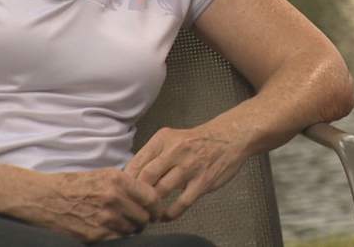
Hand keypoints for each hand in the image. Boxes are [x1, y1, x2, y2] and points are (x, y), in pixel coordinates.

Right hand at [13, 168, 157, 241]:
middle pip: (144, 217)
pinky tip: (110, 229)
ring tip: (122, 224)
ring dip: (131, 229)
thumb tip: (148, 196)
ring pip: (132, 230)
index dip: (156, 207)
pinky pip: (117, 239)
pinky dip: (117, 236)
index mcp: (118, 180)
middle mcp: (114, 199)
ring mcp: (105, 219)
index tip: (155, 211)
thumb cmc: (75, 185)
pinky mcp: (95, 235)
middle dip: (144, 220)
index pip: (151, 198)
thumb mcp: (104, 175)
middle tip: (139, 219)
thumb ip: (127, 185)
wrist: (46, 198)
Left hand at [125, 123, 247, 220]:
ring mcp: (190, 166)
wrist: (229, 137)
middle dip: (137, 195)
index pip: (137, 162)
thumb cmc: (197, 141)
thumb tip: (132, 177)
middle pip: (146, 177)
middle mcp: (175, 150)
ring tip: (148, 213)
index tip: (123, 193)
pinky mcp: (203, 181)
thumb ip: (154, 156)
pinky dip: (170, 213)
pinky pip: (182, 203)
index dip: (127, 181)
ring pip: (161, 191)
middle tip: (134, 206)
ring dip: (152, 206)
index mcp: (163, 139)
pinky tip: (165, 217)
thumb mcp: (172, 139)